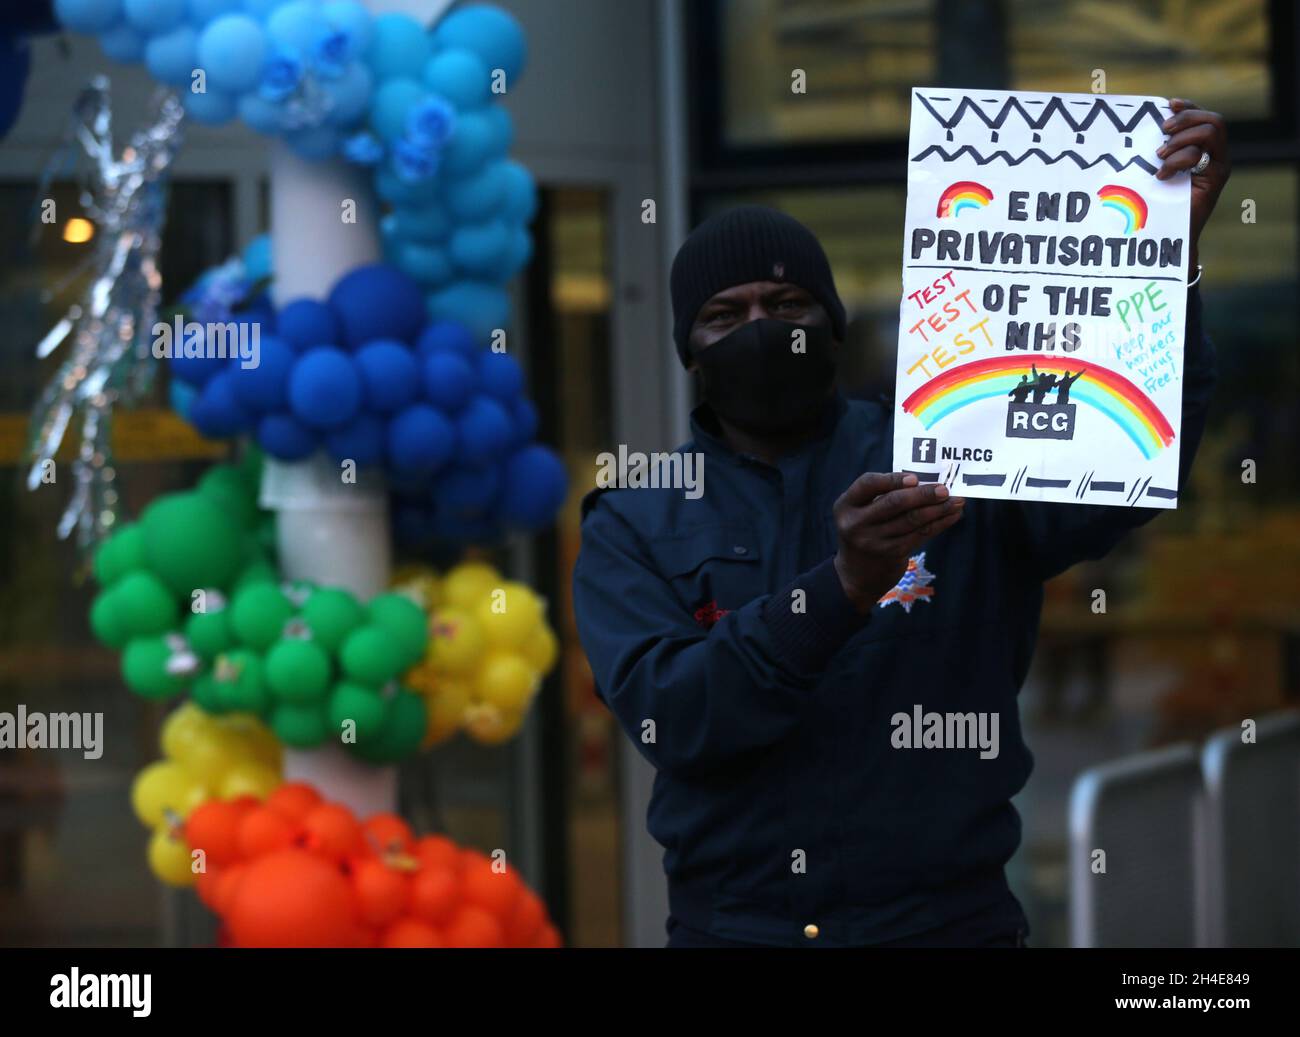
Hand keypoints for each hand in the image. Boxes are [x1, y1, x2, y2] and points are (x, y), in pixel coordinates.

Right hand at [832, 472, 964, 612]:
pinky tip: (952, 516)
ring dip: (938, 509)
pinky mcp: (892, 553)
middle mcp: (856, 523)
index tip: (915, 478)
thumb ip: (882, 496)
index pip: (868, 484)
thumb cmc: (865, 531)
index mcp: (845, 506)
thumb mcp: (861, 513)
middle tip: (944, 489)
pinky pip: (920, 534)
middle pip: (894, 503)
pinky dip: (940, 524)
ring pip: (912, 519)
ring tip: (957, 501)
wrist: (856, 575)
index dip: (892, 479)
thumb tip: (926, 482)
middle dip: (923, 494)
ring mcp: (874, 541)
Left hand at [1155, 98, 1229, 267]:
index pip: (1203, 117)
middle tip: (1163, 133)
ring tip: (1161, 158)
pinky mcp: (1215, 178)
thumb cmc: (1154, 204)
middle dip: (1186, 120)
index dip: (1188, 106)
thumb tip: (1143, 128)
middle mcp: (1216, 155)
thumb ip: (1158, 151)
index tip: (1168, 105)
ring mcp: (1219, 166)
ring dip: (1182, 140)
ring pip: (1211, 132)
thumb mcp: (1153, 170)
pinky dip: (1179, 160)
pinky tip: (1163, 175)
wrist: (1166, 235)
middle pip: (1213, 120)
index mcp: (1202, 149)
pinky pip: (1202, 155)